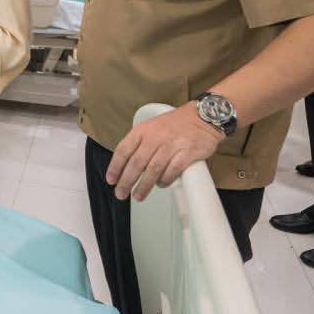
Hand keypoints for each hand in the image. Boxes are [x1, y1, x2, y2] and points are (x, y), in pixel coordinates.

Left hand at [105, 104, 224, 200]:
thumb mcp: (151, 127)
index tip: (111, 180)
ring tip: (138, 196)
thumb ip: (139, 144)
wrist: (203, 117)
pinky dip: (165, 180)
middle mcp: (155, 137)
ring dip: (144, 186)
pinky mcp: (187, 152)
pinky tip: (161, 185)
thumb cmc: (175, 125)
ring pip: (153, 170)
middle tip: (121, 193)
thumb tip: (127, 166)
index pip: (123, 150)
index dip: (115, 167)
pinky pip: (173, 170)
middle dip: (126, 181)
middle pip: (136, 163)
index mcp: (143, 130)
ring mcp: (172, 145)